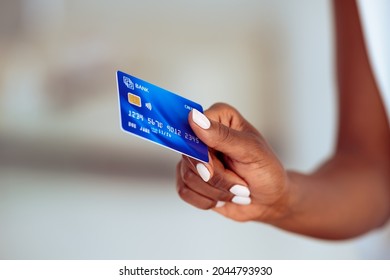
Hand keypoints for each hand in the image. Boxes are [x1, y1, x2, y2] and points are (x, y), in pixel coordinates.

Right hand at [176, 103, 291, 221]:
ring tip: (236, 189)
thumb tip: (195, 118)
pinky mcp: (190, 179)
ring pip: (187, 176)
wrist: (269, 200)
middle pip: (190, 156)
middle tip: (240, 181)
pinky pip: (184, 191)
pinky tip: (223, 196)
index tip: (216, 164)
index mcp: (219, 118)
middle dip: (217, 176)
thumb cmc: (266, 171)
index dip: (202, 150)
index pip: (193, 126)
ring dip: (216, 190)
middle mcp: (203, 135)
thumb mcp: (251, 151)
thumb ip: (223, 136)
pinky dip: (207, 199)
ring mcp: (195, 158)